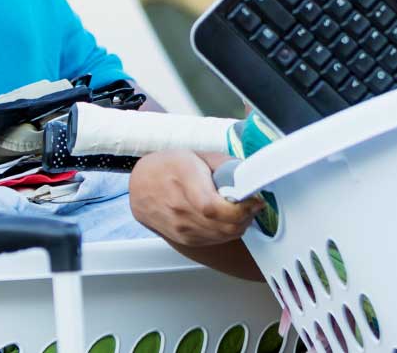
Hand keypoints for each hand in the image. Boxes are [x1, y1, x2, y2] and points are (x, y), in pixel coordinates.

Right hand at [130, 149, 263, 246]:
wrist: (141, 185)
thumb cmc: (168, 166)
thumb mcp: (197, 155)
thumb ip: (225, 164)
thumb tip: (248, 175)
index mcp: (185, 182)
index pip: (214, 208)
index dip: (241, 208)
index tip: (254, 200)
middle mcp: (180, 210)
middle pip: (223, 225)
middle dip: (246, 216)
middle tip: (252, 204)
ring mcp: (181, 228)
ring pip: (222, 236)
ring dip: (239, 225)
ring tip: (242, 210)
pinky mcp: (183, 239)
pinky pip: (214, 241)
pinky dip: (227, 232)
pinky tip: (228, 219)